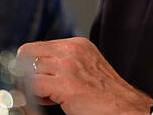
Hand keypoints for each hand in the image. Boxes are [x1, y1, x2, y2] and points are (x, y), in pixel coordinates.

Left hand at [17, 37, 152, 114]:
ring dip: (30, 86)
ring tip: (50, 97)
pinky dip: (32, 97)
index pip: (36, 47)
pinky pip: (31, 86)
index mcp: (78, 44)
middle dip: (27, 73)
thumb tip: (35, 72)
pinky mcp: (66, 84)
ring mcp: (68, 65)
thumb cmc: (107, 93)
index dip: (32, 65)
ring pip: (26, 70)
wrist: (126, 107)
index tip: (40, 80)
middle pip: (27, 53)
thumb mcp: (86, 67)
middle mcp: (72, 49)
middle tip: (41, 89)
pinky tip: (50, 102)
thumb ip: (63, 63)